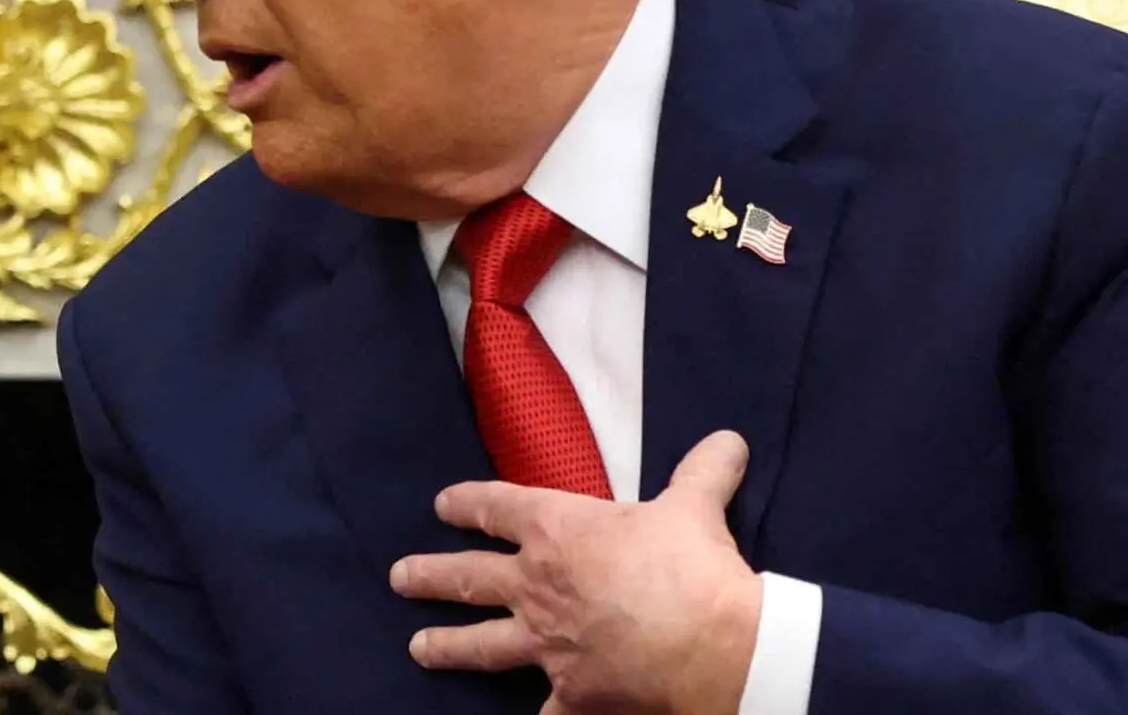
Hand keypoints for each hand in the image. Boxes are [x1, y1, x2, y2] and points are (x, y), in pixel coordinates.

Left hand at [390, 431, 762, 713]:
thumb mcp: (695, 506)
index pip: (497, 508)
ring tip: (418, 647)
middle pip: (469, 577)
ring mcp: (546, 644)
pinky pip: (542, 712)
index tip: (442, 505)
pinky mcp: (569, 695)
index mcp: (558, 531)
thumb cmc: (693, 566)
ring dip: (446, 645)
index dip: (467, 504)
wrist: (714, 645)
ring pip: (482, 644)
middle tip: (399, 577)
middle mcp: (537, 586)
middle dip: (430, 575)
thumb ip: (703, 471)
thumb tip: (728, 440)